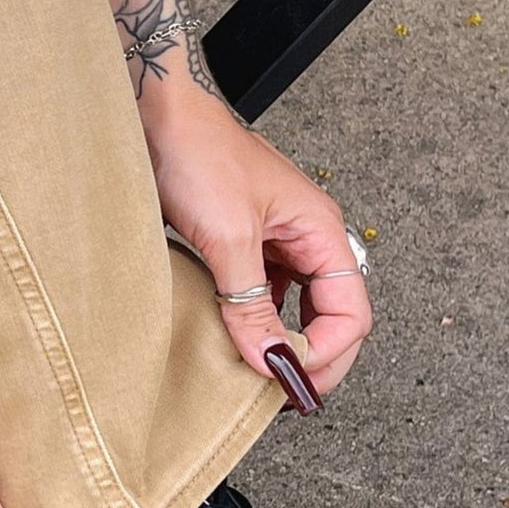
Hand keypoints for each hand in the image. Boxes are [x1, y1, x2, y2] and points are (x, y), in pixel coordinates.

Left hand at [144, 91, 372, 399]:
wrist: (157, 115)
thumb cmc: (198, 154)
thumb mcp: (228, 238)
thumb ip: (250, 304)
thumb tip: (272, 358)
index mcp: (321, 231)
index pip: (350, 313)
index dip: (328, 353)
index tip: (291, 378)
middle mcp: (307, 238)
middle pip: (332, 317)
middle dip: (314, 357)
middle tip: (285, 392)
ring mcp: (277, 242)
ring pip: (298, 310)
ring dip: (283, 343)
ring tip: (260, 372)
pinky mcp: (246, 245)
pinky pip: (265, 296)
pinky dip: (255, 323)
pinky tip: (234, 338)